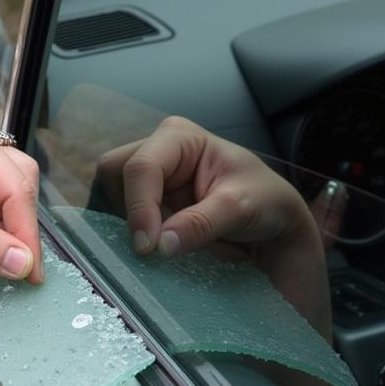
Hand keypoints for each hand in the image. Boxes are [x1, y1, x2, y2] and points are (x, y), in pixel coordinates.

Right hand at [95, 117, 328, 322]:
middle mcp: (156, 151)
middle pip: (113, 175)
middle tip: (150, 244)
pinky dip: (135, 235)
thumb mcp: (240, 209)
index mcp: (178, 138)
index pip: (141, 167)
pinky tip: (159, 247)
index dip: (140, 208)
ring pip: (111, 198)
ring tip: (166, 244)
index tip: (150, 248)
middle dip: (128, 210)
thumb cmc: (264, 201)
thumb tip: (161, 245)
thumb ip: (201, 224)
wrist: (273, 223)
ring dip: (132, 225)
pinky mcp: (146, 204)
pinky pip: (122, 218)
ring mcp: (149, 179)